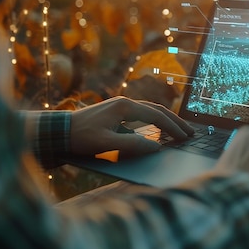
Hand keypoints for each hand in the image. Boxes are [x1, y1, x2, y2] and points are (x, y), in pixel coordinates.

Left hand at [70, 96, 193, 157]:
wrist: (58, 130)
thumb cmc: (80, 138)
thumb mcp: (107, 144)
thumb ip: (133, 144)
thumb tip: (156, 146)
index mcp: (125, 107)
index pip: (156, 116)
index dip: (173, 128)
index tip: (185, 138)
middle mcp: (125, 102)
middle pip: (157, 110)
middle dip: (175, 121)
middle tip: (190, 132)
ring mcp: (120, 105)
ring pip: (150, 110)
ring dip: (166, 120)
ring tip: (179, 130)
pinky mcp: (116, 111)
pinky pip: (142, 114)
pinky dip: (155, 121)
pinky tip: (159, 129)